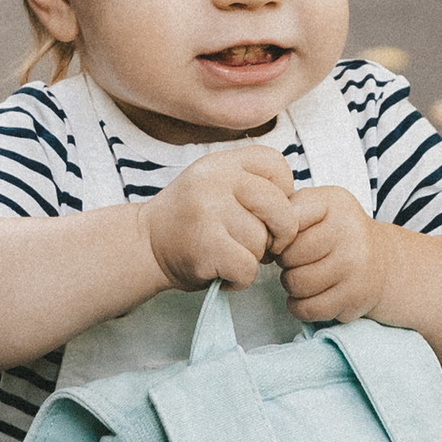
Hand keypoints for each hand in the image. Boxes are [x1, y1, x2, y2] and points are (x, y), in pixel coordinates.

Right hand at [146, 148, 298, 293]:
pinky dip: (240, 279)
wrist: (143, 245)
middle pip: (281, 208)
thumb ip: (252, 184)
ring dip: (253, 257)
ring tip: (229, 254)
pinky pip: (248, 268)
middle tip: (263, 243)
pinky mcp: (205, 248)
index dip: (284, 193)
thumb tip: (298, 205)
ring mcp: (208, 213)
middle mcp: (214, 181)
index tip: (266, 210)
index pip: (278, 166)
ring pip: (263, 242)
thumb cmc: (191, 220)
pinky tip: (223, 273)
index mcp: (221, 162)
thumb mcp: (215, 184)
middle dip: (280, 233)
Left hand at [269, 183, 389, 326]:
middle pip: (288, 256)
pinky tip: (310, 294)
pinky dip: (300, 306)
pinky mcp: (354, 298)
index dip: (277, 235)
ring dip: (292, 285)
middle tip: (298, 260)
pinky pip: (307, 309)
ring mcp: (355, 267)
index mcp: (335, 204)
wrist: (382, 262)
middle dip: (285, 262)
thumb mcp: (318, 206)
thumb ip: (288, 210)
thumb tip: (261, 241)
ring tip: (305, 275)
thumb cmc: (338, 233)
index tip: (284, 240)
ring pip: (295, 284)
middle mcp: (349, 233)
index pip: (286, 221)